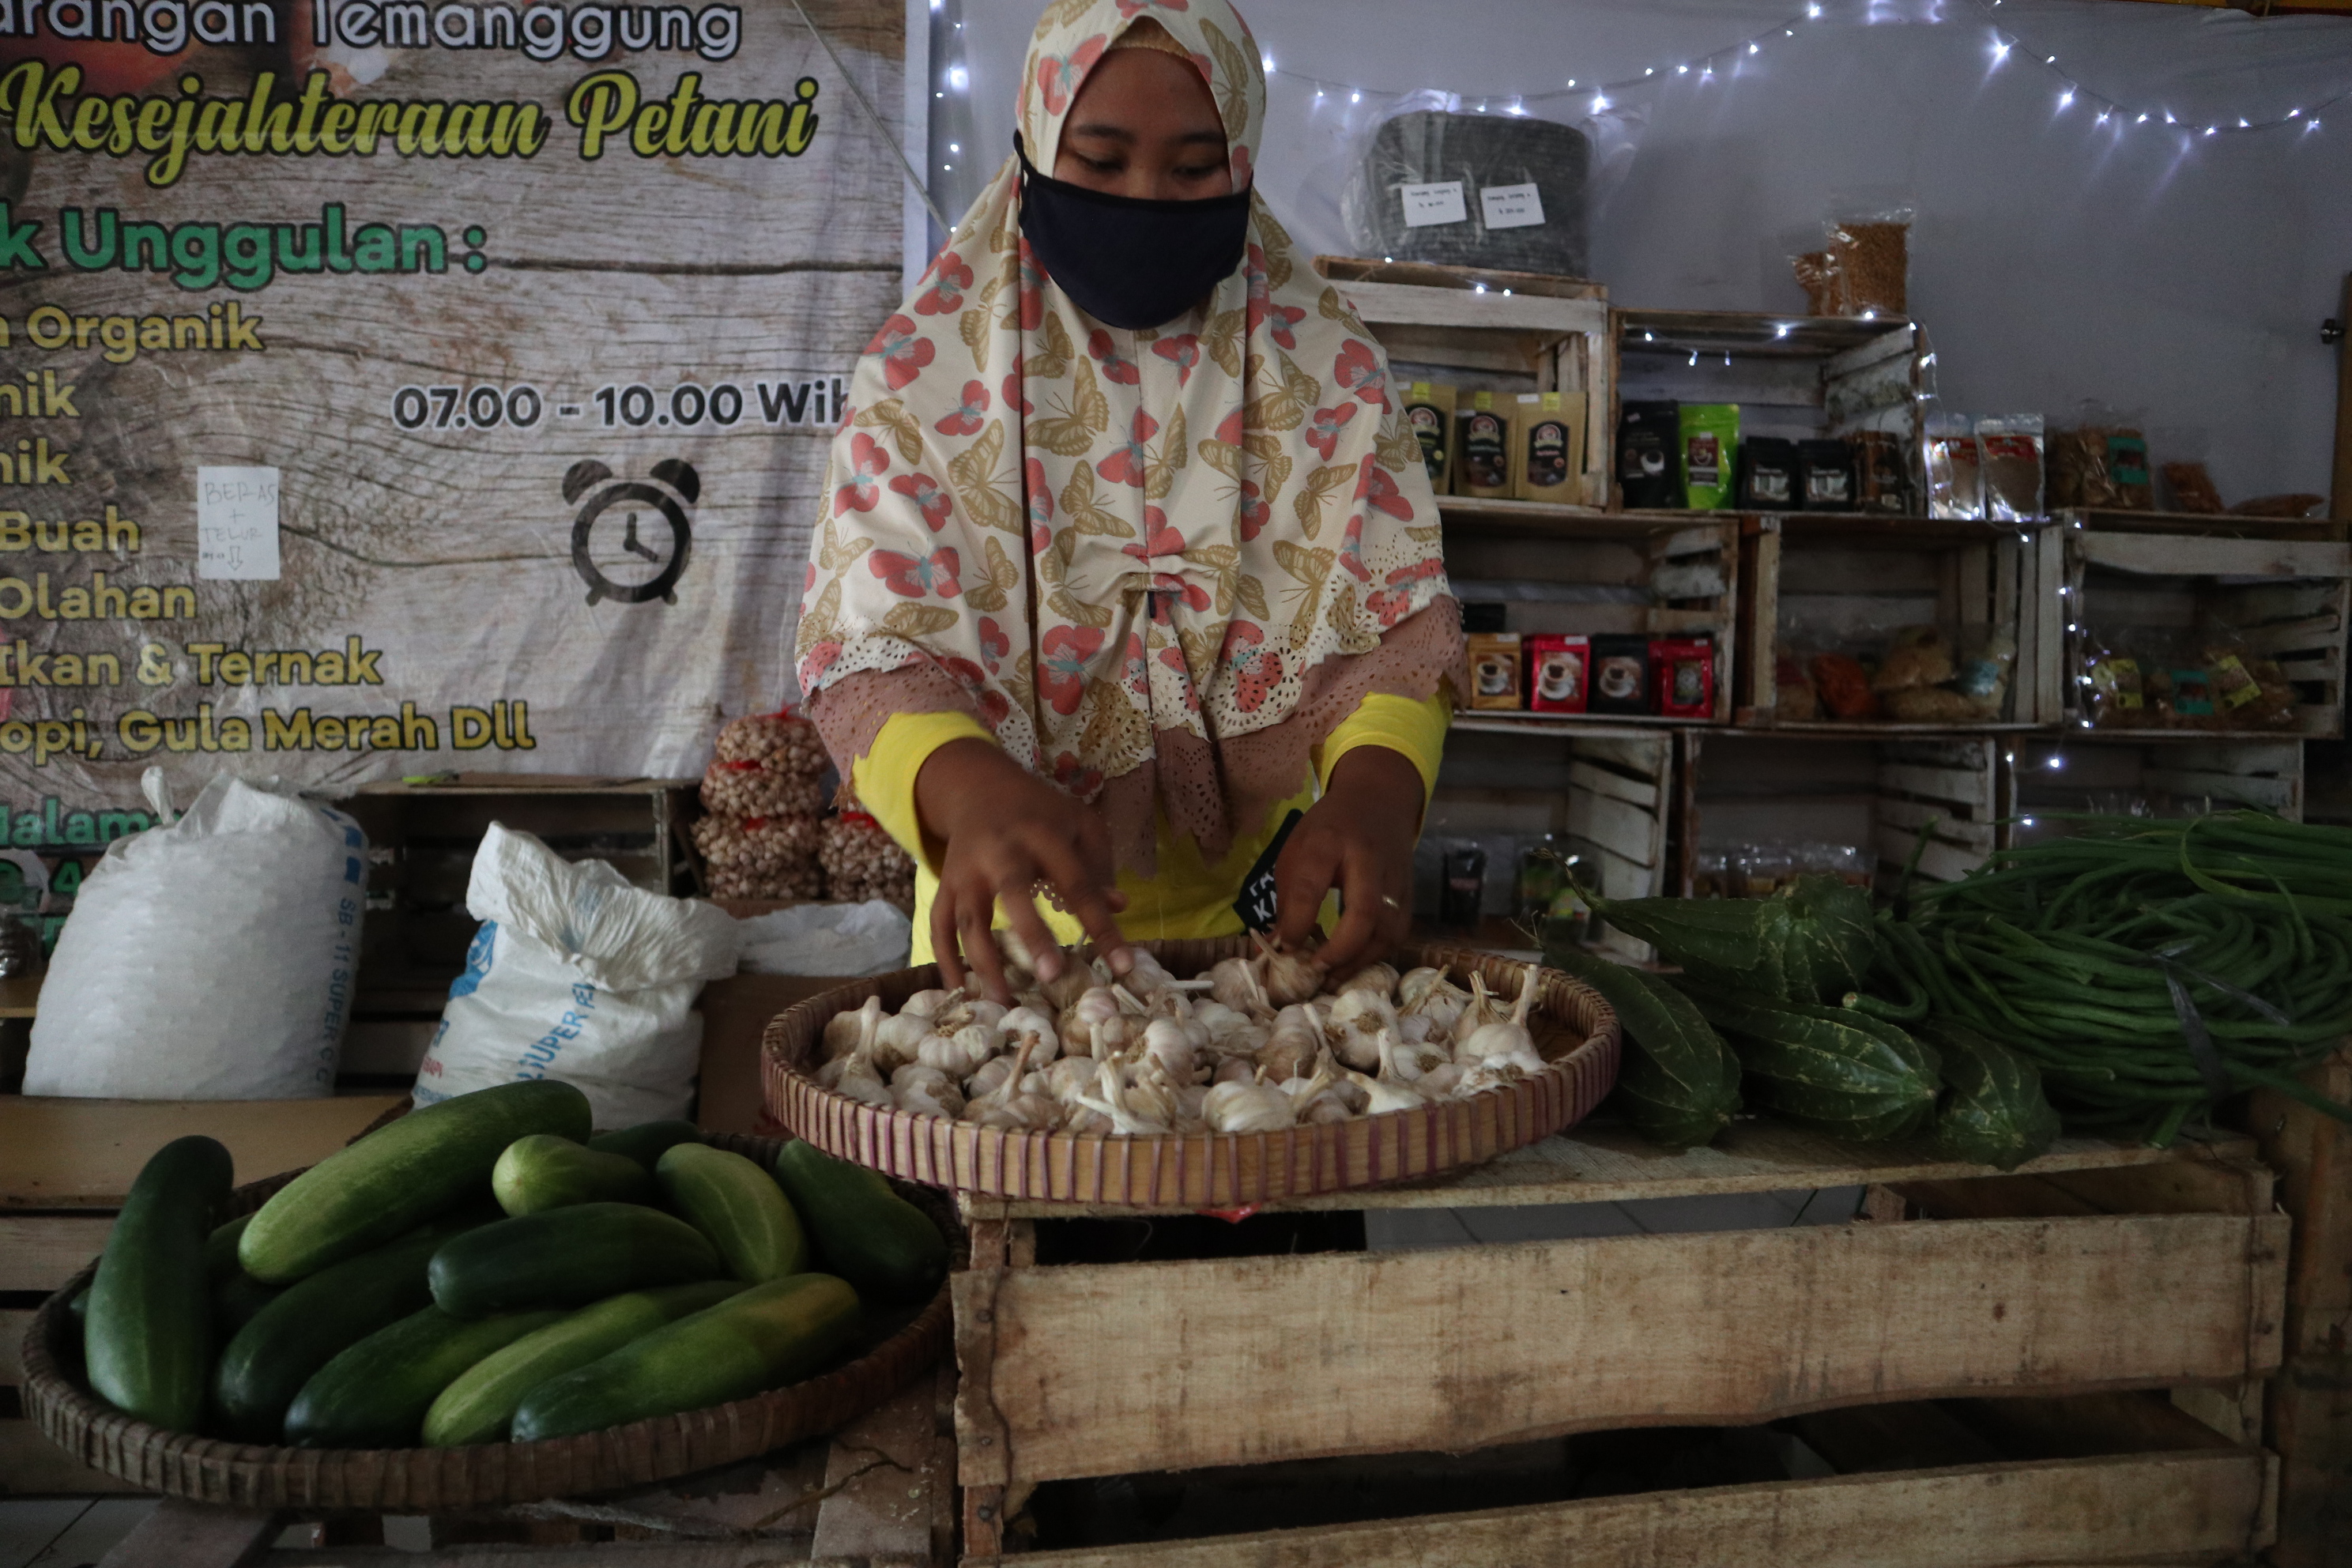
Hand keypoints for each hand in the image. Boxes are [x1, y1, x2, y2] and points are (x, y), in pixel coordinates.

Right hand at [913, 738, 1130, 1002]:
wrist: (978, 787)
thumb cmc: (1040, 812)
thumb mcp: (1079, 825)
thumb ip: (1099, 867)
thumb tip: (1119, 907)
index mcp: (1043, 835)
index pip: (1078, 883)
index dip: (1102, 925)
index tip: (1123, 967)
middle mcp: (1000, 851)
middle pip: (1014, 894)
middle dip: (1032, 935)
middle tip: (1051, 976)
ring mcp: (967, 869)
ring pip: (969, 918)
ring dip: (984, 962)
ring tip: (1004, 1003)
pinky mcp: (945, 884)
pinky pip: (939, 925)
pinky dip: (944, 960)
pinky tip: (959, 992)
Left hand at [1271, 744, 1420, 978]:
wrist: (1378, 798)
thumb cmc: (1327, 829)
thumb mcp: (1296, 850)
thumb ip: (1286, 900)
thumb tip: (1272, 950)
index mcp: (1328, 842)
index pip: (1311, 887)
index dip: (1297, 923)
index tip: (1285, 949)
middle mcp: (1367, 859)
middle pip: (1364, 912)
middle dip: (1340, 949)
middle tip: (1316, 970)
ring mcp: (1394, 877)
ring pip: (1388, 929)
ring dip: (1359, 960)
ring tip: (1332, 978)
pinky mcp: (1410, 893)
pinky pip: (1398, 932)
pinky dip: (1375, 954)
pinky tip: (1353, 964)